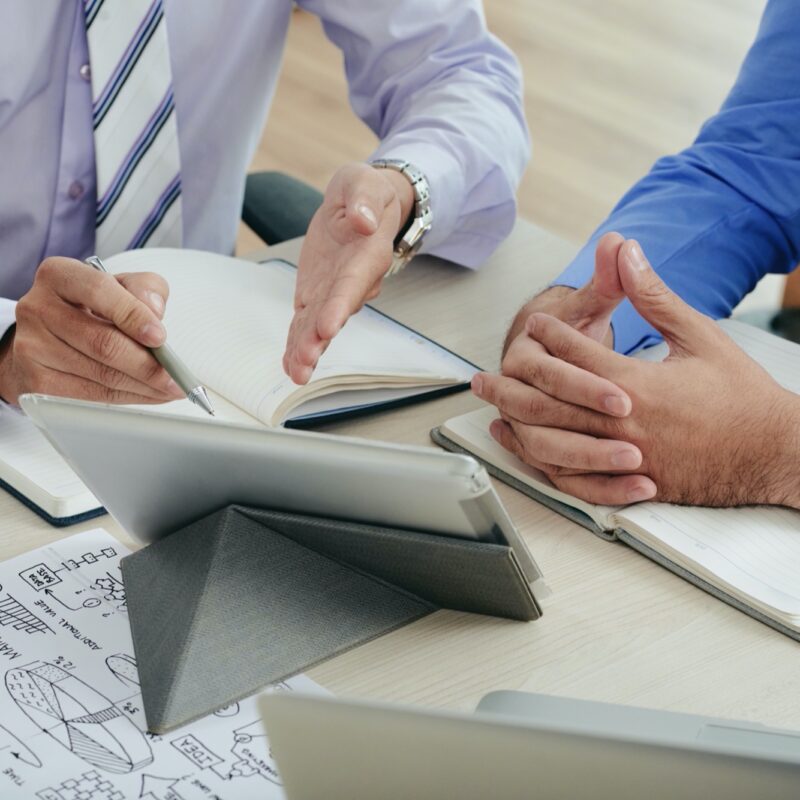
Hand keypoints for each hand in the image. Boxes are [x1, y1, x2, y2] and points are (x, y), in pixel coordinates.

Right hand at [0, 257, 182, 405]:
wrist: (50, 336)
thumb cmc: (93, 307)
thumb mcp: (122, 286)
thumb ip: (145, 289)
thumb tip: (154, 311)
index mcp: (59, 276)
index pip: (99, 291)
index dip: (133, 316)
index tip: (160, 337)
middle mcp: (38, 308)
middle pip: (102, 343)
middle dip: (147, 365)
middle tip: (176, 376)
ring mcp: (32, 347)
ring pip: (101, 375)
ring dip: (144, 386)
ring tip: (170, 388)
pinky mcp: (35, 382)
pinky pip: (92, 396)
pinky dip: (128, 398)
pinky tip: (149, 395)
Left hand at [283, 162, 413, 383]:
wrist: (362, 206)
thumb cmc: (366, 193)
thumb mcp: (365, 182)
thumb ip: (365, 199)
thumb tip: (362, 220)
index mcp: (367, 255)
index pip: (352, 284)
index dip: (339, 307)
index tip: (327, 326)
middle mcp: (352, 282)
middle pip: (334, 314)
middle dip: (319, 339)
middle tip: (305, 361)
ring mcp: (333, 292)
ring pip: (319, 326)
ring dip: (307, 349)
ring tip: (296, 372)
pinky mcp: (316, 295)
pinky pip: (306, 323)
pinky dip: (297, 343)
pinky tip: (290, 365)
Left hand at [495, 239, 799, 508]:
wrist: (775, 451)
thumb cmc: (742, 395)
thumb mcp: (700, 335)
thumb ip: (655, 296)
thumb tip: (628, 252)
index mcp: (636, 384)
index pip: (575, 355)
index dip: (551, 335)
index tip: (535, 323)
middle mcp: (622, 425)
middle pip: (548, 400)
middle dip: (511, 383)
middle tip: (481, 373)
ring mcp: (623, 460)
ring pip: (552, 440)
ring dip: (515, 421)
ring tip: (490, 408)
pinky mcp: (630, 485)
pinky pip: (573, 477)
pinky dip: (542, 461)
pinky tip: (524, 447)